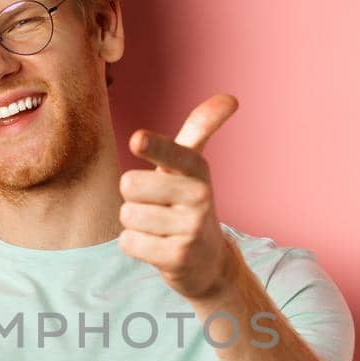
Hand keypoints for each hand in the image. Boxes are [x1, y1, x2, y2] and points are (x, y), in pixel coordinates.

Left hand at [118, 93, 243, 301]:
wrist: (208, 263)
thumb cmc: (188, 205)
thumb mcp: (193, 168)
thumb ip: (200, 130)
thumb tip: (231, 98)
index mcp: (198, 170)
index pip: (175, 154)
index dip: (155, 147)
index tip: (137, 139)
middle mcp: (200, 197)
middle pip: (130, 184)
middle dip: (133, 197)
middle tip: (156, 206)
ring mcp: (190, 229)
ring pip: (128, 216)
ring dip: (135, 224)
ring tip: (159, 228)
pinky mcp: (177, 258)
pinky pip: (129, 243)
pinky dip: (135, 246)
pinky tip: (157, 247)